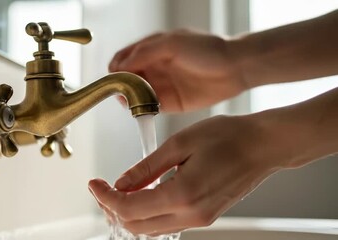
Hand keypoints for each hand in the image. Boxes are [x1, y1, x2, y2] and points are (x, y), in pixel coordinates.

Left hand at [89, 115, 284, 235]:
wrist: (263, 146)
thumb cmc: (228, 137)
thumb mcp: (179, 143)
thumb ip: (147, 168)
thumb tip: (121, 183)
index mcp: (182, 195)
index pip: (129, 209)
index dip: (105, 198)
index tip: (94, 183)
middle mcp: (191, 214)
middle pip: (137, 226)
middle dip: (113, 208)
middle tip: (103, 187)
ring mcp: (200, 218)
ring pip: (151, 228)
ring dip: (129, 212)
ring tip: (119, 190)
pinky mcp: (205, 215)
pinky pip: (167, 222)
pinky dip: (148, 212)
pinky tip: (143, 193)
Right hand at [109, 29, 247, 111]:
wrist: (235, 68)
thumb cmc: (206, 49)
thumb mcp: (173, 43)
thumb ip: (145, 52)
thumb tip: (121, 64)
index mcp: (153, 49)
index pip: (124, 58)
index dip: (116, 67)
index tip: (113, 76)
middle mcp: (154, 68)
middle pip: (127, 78)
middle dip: (120, 84)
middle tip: (119, 91)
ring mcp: (162, 86)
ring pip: (136, 94)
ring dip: (129, 98)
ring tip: (129, 101)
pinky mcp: (171, 103)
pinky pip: (150, 108)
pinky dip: (142, 109)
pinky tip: (141, 108)